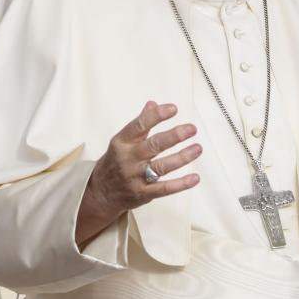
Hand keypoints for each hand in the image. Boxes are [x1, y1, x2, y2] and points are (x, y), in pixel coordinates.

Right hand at [75, 101, 201, 246]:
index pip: (139, 126)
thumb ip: (139, 124)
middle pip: (153, 146)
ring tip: (197, 148)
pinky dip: (180, 184)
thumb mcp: (122, 141)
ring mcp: (135, 177)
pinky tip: (194, 177)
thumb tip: (153, 104)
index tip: (173, 109)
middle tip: (191, 129)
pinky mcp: (142, 194)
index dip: (156, 116)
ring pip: (161, 166)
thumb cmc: (115, 162)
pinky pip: (164, 189)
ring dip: (182, 157)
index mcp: (122, 142)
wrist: (100, 192)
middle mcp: (128, 159)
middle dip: (174, 136)